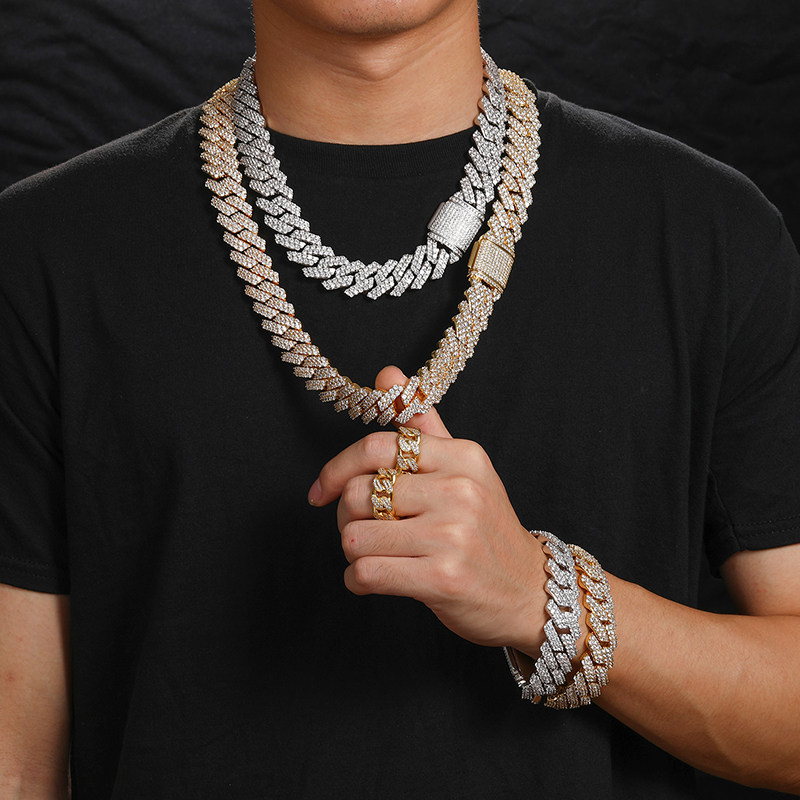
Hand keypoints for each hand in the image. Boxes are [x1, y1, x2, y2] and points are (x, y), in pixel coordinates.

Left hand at [308, 366, 547, 653]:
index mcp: (462, 457)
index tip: (322, 490)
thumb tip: (387, 374)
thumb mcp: (464, 471)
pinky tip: (373, 579)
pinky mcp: (443, 578)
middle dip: (346, 516)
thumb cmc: (486, 530)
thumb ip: (424, 425)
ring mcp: (452, 535)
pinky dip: (357, 580)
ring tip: (374, 557)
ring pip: (355, 536)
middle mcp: (459, 490)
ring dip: (352, 552)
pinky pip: (366, 572)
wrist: (529, 591)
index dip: (336, 468)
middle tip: (361, 530)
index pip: (377, 447)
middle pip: (358, 493)